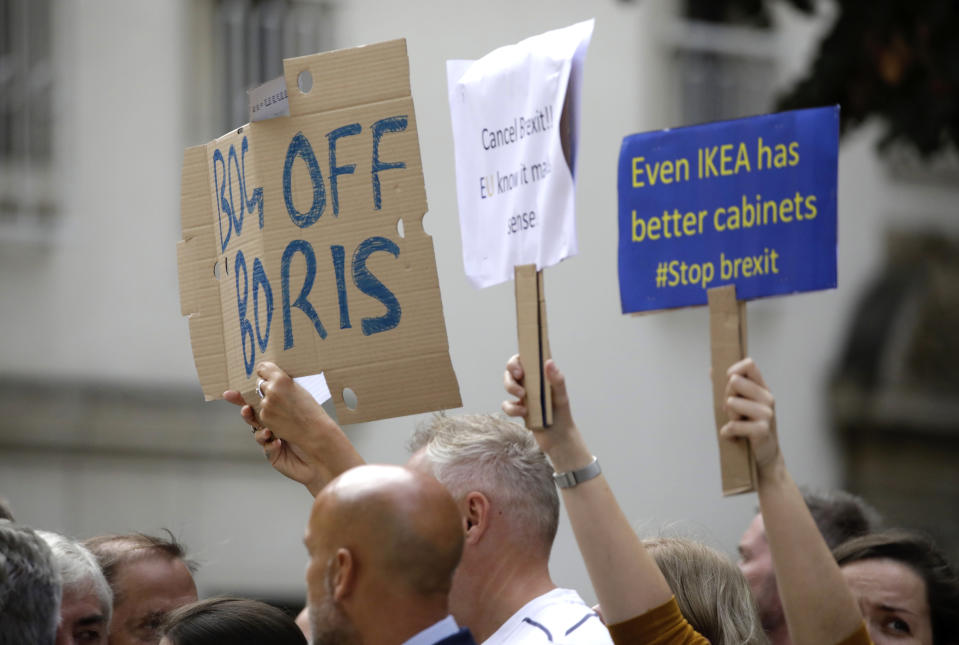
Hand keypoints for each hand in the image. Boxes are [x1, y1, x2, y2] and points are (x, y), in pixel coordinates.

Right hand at [224, 388, 326, 495]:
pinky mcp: (273, 453)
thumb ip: (277, 384)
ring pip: (256, 432)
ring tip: (267, 430)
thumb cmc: (314, 421)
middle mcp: (274, 422)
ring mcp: (272, 438)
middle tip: (247, 409)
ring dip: (259, 430)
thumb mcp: (294, 395)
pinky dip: (270, 443)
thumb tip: (261, 368)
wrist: (324, 450)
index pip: (256, 399)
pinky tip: (278, 442)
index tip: (231, 393)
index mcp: (278, 407)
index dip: (242, 397)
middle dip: (247, 412)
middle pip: (252, 415)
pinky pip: (265, 447)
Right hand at [502, 355, 587, 469]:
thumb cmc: (562, 415)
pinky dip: (512, 408)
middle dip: (511, 373)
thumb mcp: (561, 397)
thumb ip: (557, 380)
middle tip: (518, 377)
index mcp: (541, 376)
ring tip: (523, 397)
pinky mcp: (518, 409)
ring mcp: (523, 396)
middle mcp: (531, 383)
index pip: (526, 359)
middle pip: (512, 370)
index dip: (518, 359)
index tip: (520, 368)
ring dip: (511, 388)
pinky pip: (507, 405)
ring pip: (508, 385)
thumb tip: (549, 362)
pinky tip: (524, 413)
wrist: (558, 439)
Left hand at [720, 357, 781, 474]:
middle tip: (731, 411)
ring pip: (732, 403)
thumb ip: (727, 388)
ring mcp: (767, 414)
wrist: (763, 456)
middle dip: (725, 396)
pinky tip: (732, 436)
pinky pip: (734, 425)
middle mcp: (767, 398)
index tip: (728, 380)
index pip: (749, 365)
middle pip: (735, 381)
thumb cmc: (747, 427)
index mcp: (762, 388)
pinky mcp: (762, 430)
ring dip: (728, 416)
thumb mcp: (738, 405)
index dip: (734, 369)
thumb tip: (712, 369)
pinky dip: (727, 432)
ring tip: (735, 423)